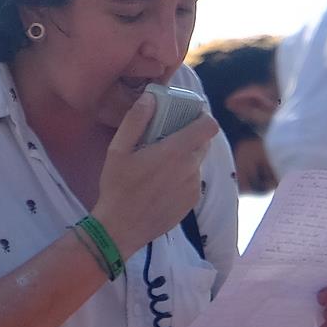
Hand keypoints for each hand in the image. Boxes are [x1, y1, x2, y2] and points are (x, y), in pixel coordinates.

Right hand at [89, 92, 219, 256]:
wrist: (120, 229)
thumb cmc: (117, 187)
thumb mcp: (118, 150)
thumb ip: (136, 120)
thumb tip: (150, 97)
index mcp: (176, 151)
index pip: (209, 126)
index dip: (203, 116)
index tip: (190, 115)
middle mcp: (191, 168)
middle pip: (204, 143)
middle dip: (191, 136)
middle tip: (169, 137)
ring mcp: (193, 187)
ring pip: (197, 163)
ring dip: (186, 158)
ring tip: (161, 164)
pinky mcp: (191, 203)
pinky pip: (193, 181)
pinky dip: (183, 176)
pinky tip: (162, 183)